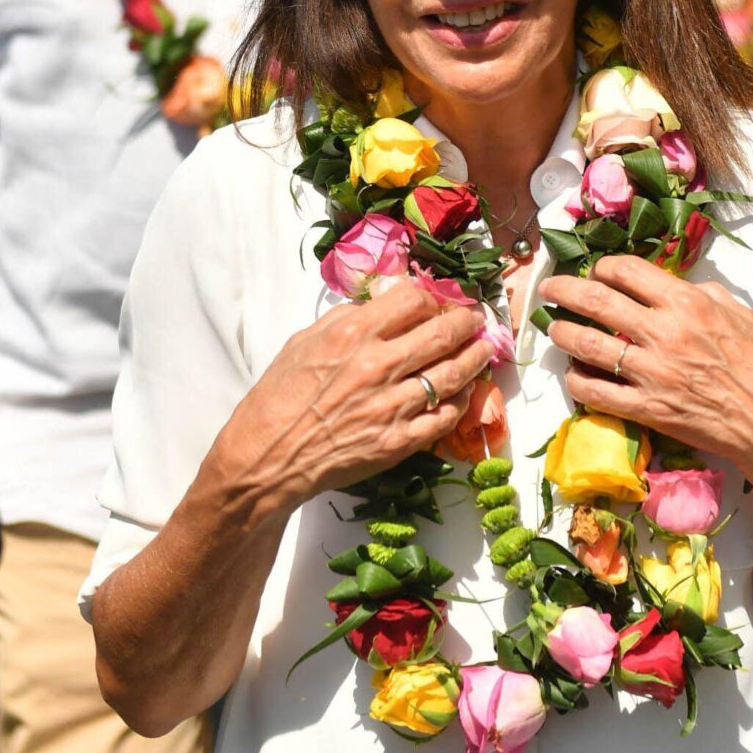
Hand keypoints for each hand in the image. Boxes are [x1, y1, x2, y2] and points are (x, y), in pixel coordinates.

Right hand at [231, 275, 496, 509]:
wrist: (267, 456)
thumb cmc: (280, 395)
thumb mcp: (305, 340)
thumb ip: (348, 317)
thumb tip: (383, 304)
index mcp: (354, 333)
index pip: (414, 300)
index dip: (434, 296)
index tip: (442, 299)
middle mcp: (379, 365)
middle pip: (443, 333)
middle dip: (468, 321)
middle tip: (477, 318)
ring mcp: (392, 406)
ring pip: (453, 374)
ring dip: (476, 357)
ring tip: (485, 348)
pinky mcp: (398, 442)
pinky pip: (444, 417)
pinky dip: (461, 401)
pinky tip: (466, 391)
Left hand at [541, 255, 752, 503]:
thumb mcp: (741, 315)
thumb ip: (703, 296)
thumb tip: (675, 288)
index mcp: (688, 303)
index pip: (627, 271)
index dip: (603, 267)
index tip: (596, 271)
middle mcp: (663, 333)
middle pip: (596, 301)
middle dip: (564, 290)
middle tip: (549, 289)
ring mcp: (651, 374)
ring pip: (586, 344)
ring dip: (562, 332)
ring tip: (554, 328)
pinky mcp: (647, 411)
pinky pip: (596, 392)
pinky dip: (577, 380)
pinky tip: (574, 374)